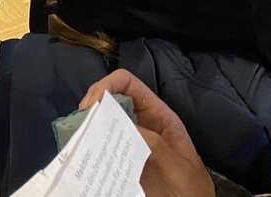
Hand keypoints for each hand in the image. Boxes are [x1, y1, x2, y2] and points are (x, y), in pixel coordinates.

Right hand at [81, 70, 214, 196]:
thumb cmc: (191, 188)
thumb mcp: (179, 166)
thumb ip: (157, 146)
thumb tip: (127, 126)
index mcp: (158, 116)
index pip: (129, 84)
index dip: (110, 84)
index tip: (95, 102)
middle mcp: (140, 123)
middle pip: (109, 97)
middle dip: (93, 103)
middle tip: (82, 122)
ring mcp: (128, 140)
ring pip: (101, 119)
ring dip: (87, 122)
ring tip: (79, 135)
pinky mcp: (118, 158)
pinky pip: (99, 144)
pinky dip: (88, 143)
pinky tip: (84, 150)